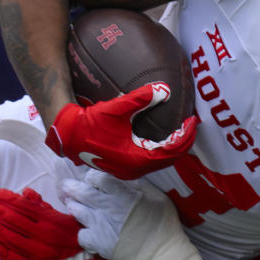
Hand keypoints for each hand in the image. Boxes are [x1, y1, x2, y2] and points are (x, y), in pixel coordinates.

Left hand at [0, 188, 111, 259]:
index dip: (6, 198)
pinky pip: (9, 257)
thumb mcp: (68, 219)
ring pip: (7, 236)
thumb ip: (45, 207)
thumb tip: (26, 194)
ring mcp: (36, 254)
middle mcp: (43, 236)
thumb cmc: (78, 242)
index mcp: (53, 221)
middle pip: (11, 219)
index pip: (24, 206)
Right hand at [45, 82, 196, 179]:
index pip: (170, 151)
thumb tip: (164, 89)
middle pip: (169, 159)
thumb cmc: (90, 123)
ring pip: (160, 162)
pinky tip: (162, 137)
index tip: (192, 122)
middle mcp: (135, 169)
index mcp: (136, 159)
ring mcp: (129, 170)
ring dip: (172, 148)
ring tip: (180, 131)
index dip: (184, 137)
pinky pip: (150, 160)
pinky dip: (160, 150)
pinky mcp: (124, 166)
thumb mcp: (115, 108)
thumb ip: (140, 99)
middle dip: (182, 143)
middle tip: (191, 126)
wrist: (68, 136)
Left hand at [60, 170, 224, 259]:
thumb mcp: (158, 197)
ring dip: (73, 204)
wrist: (164, 257)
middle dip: (72, 187)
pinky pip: (81, 234)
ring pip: (77, 211)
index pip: (97, 178)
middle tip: (66, 185)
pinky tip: (87, 229)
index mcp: (122, 194)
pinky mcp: (98, 244)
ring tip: (71, 202)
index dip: (92, 176)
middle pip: (82, 192)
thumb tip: (123, 179)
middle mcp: (107, 207)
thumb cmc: (165, 225)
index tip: (93, 178)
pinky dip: (82, 230)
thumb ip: (138, 186)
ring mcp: (100, 226)